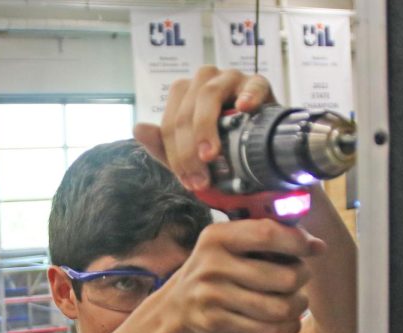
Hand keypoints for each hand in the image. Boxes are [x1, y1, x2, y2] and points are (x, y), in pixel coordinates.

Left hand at [134, 67, 275, 191]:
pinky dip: (248, 94)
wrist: (265, 149)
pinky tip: (245, 108)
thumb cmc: (227, 148)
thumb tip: (138, 129)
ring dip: (206, 128)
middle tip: (201, 180)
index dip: (177, 154)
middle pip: (186, 111)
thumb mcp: (193, 155)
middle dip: (189, 150)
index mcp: (185, 95)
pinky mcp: (258, 82)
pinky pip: (252, 85)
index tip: (190, 182)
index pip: (171, 123)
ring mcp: (231, 79)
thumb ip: (164, 146)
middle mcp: (204, 81)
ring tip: (210, 155)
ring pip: (209, 94)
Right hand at [161, 219, 325, 332]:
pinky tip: (289, 322)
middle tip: (301, 278)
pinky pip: (267, 329)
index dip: (298, 242)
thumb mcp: (227, 244)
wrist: (177, 306)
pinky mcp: (217, 322)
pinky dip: (286, 327)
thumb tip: (315, 244)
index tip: (315, 247)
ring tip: (297, 302)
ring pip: (279, 307)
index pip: (268, 234)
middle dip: (302, 277)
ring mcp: (213, 295)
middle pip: (283, 276)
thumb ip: (262, 237)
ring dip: (298, 306)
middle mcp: (213, 264)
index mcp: (217, 236)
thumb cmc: (215, 270)